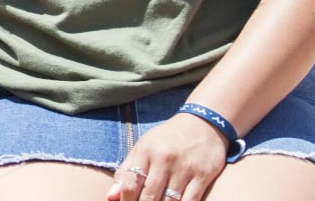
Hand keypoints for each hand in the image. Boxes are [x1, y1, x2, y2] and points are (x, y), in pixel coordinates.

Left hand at [107, 113, 227, 200]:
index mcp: (146, 151)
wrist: (203, 122)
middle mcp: (164, 159)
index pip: (130, 184)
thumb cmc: (167, 138)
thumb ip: (125, 172)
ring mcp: (185, 168)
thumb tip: (111, 197)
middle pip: (149, 196)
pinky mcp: (203, 176)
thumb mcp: (143, 147)